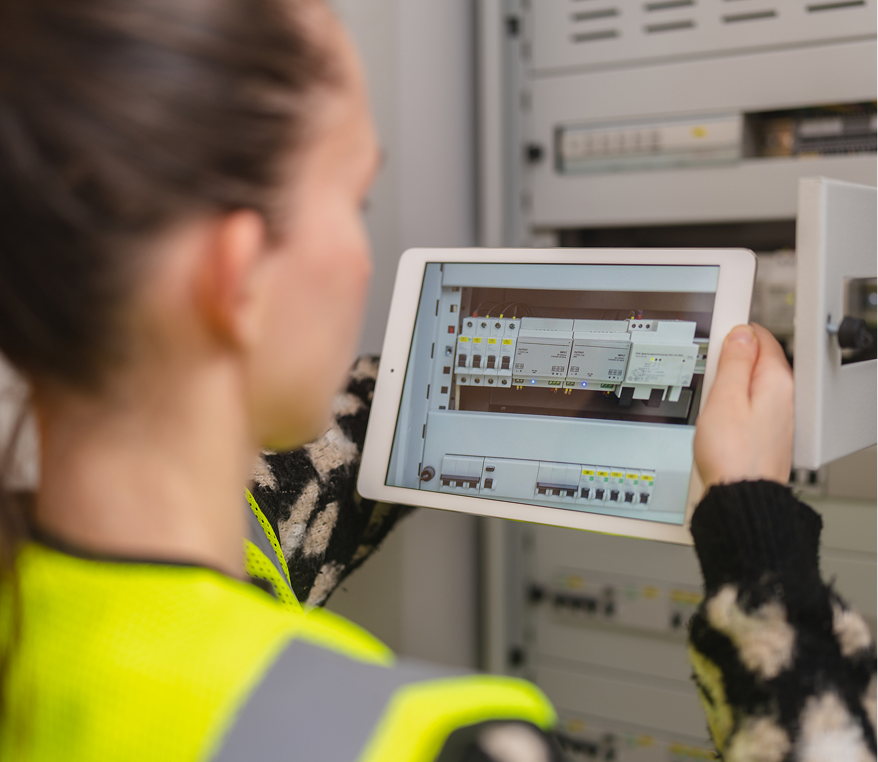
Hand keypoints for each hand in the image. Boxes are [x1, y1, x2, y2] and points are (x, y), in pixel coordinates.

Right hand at [694, 324, 792, 488]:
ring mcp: (775, 417)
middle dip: (729, 362)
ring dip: (728, 388)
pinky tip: (716, 423)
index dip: (734, 332)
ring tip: (709, 404)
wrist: (740, 498)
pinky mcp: (765, 434)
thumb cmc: (733, 454)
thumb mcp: (724, 398)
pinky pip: (747, 408)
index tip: (716, 333)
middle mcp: (782, 397)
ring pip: (749, 386)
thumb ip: (732, 362)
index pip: (760, 337)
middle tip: (708, 375)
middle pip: (755, 361)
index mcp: (776, 381)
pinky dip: (730, 408)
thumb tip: (740, 334)